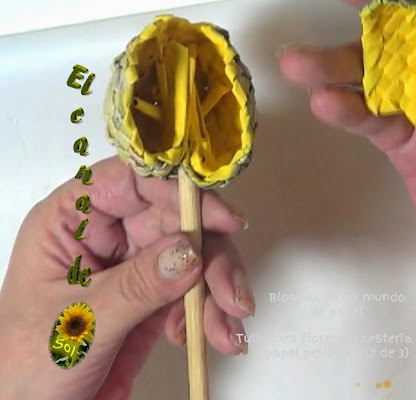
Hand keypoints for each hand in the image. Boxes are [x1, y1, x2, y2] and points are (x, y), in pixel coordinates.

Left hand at [0, 157, 254, 399]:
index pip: (130, 182)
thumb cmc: (27, 365)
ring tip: (226, 328)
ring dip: (218, 289)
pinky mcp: (155, 296)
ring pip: (194, 255)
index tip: (220, 217)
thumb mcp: (81, 322)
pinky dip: (212, 312)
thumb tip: (189, 252)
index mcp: (71, 221)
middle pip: (176, 220)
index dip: (177, 191)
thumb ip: (137, 285)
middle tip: (231, 293)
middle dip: (211, 257)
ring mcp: (135, 265)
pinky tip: (209, 335)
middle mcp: (108, 236)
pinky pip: (196, 290)